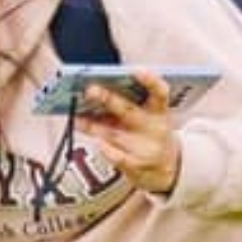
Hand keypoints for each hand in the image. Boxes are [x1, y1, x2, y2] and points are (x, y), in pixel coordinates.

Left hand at [81, 77, 184, 200]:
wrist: (166, 170)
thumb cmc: (149, 135)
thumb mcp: (147, 116)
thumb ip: (124, 102)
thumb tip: (90, 90)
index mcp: (157, 110)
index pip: (159, 92)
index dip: (150, 81)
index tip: (136, 71)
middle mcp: (152, 127)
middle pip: (128, 110)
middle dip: (107, 99)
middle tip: (90, 90)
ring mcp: (145, 147)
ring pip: (115, 133)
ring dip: (93, 124)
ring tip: (75, 115)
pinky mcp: (137, 165)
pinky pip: (118, 157)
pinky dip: (106, 149)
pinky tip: (95, 142)